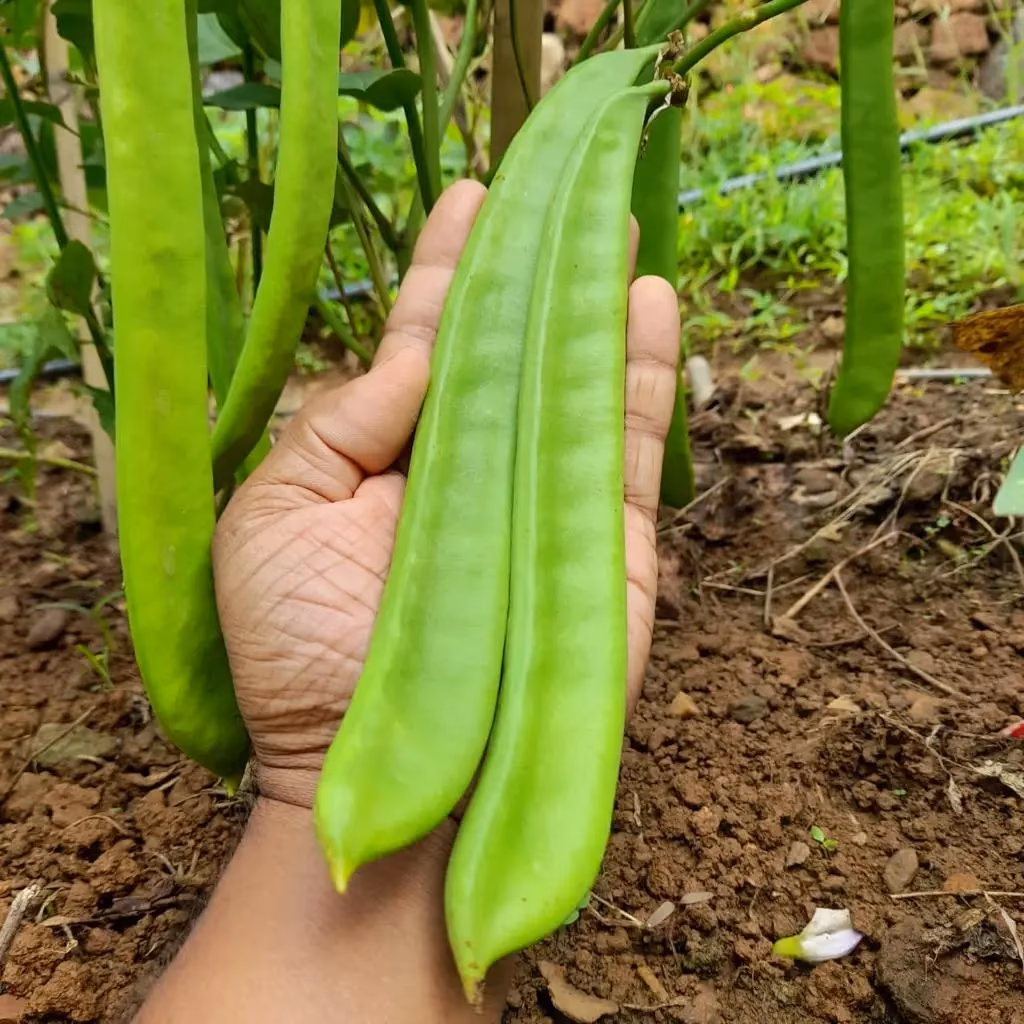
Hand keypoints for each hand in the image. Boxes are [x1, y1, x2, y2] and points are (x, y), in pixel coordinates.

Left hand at [212, 180, 679, 809]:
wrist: (382, 778)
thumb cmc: (303, 658)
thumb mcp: (271, 522)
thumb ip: (333, 427)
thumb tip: (414, 355)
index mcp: (392, 457)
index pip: (430, 342)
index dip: (449, 268)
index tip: (474, 195)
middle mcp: (472, 469)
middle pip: (514, 348)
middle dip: (537, 267)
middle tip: (564, 187)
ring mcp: (542, 505)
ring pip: (577, 383)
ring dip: (597, 302)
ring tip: (614, 224)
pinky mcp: (604, 552)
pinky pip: (628, 454)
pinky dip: (642, 381)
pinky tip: (648, 306)